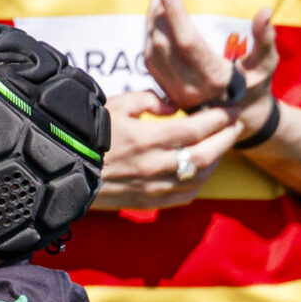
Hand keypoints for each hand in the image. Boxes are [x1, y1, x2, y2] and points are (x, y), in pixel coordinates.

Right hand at [94, 89, 241, 211]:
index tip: (231, 108)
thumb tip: (172, 105)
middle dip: (226, 137)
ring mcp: (153, 188)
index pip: (196, 128)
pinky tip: (203, 171)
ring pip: (199, 176)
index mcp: (147, 138)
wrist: (63, 170)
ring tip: (222, 145)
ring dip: (217, 159)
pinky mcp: (148, 203)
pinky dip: (200, 183)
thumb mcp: (116, 105)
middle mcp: (154, 166)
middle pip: (205, 153)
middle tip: (237, 124)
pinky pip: (184, 196)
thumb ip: (148, 99)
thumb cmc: (87, 133)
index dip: (219, 118)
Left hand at [144, 0, 275, 122]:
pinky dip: (148, 41)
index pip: (188, 42)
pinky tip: (153, 25)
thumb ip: (265, 39)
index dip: (175, 16)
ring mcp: (176, 92)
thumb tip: (265, 12)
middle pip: (164, 47)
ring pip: (153, 55)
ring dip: (151, 28)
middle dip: (159, 19)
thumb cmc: (255, 85)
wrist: (238, 118)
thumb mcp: (266, 64)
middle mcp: (191, 87)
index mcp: (215, 78)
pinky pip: (151, 64)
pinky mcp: (167, 92)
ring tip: (155, 5)